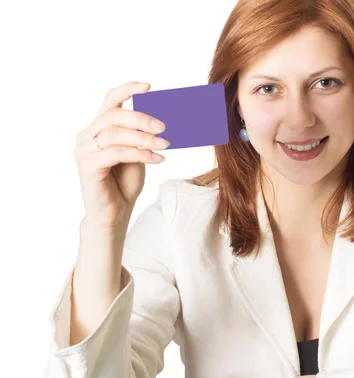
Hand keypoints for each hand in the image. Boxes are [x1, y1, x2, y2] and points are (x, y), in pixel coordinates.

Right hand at [74, 81, 169, 229]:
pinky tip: (158, 159)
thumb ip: (143, 136)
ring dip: (144, 138)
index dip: (127, 90)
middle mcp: (87, 136)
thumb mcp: (139, 154)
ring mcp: (84, 150)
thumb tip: (164, 120)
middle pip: (113, 115)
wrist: (115, 214)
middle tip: (164, 126)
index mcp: (98, 128)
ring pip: (115, 134)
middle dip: (141, 118)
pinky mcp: (88, 166)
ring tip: (166, 145)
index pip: (109, 101)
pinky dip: (140, 154)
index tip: (149, 86)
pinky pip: (116, 153)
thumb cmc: (125, 183)